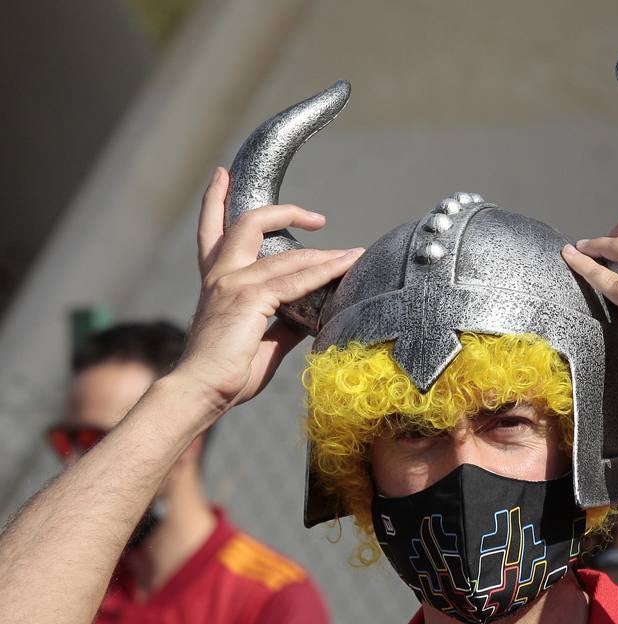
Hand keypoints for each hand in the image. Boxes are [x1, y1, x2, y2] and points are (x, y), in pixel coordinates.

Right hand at [178, 167, 363, 412]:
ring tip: (354, 255)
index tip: (222, 174)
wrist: (200, 391)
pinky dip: (325, 271)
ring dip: (325, 254)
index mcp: (215, 282)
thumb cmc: (226, 374)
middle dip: (283, 211)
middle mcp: (221, 275)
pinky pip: (296, 279)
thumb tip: (310, 315)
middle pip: (248, 223)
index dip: (215, 200)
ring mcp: (233, 283)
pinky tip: (347, 266)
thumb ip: (283, 323)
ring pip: (286, 255)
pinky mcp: (250, 298)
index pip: (212, 231)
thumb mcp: (261, 341)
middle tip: (318, 216)